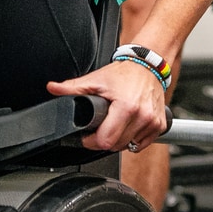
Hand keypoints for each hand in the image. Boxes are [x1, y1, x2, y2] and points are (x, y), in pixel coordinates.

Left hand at [49, 58, 167, 154]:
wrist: (148, 65)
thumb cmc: (124, 73)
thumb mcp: (96, 79)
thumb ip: (72, 87)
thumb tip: (53, 88)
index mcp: (126, 107)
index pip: (106, 140)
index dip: (92, 141)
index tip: (88, 135)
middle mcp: (142, 116)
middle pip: (116, 145)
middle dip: (104, 140)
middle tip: (100, 128)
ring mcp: (153, 122)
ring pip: (129, 146)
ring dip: (119, 140)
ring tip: (115, 124)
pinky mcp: (160, 125)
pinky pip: (142, 143)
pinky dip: (133, 139)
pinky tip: (128, 127)